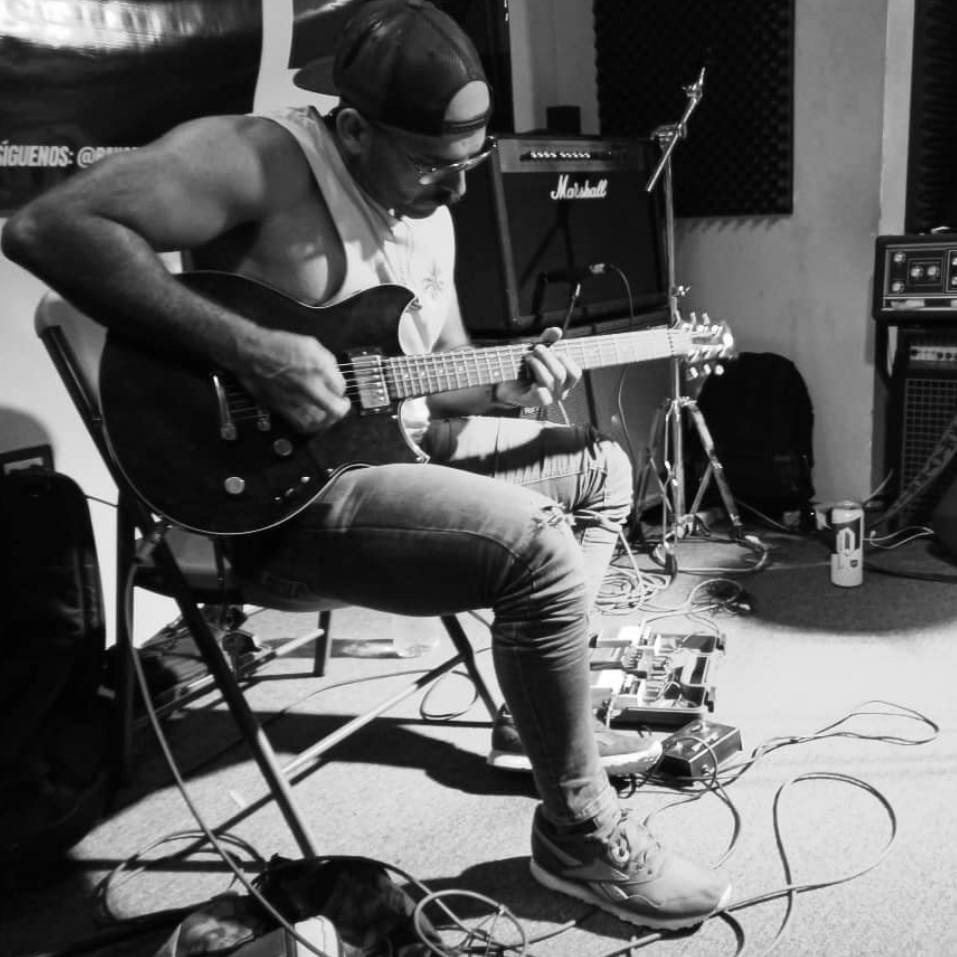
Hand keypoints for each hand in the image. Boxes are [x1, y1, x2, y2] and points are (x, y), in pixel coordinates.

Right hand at [236, 326, 350, 432]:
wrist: (250, 352)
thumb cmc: (277, 345)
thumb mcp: (310, 344)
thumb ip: (327, 362)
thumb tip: (334, 375)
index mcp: (317, 368)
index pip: (341, 387)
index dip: (341, 388)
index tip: (338, 388)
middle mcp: (308, 386)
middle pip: (335, 409)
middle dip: (342, 408)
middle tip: (342, 404)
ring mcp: (294, 399)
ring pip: (319, 421)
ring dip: (327, 419)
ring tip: (328, 414)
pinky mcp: (281, 407)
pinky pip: (301, 424)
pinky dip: (311, 425)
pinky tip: (313, 419)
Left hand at [495, 327, 581, 407]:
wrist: (506, 383)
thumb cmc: (526, 367)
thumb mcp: (537, 351)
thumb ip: (548, 340)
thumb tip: (557, 331)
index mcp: (565, 382)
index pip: (575, 373)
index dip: (565, 359)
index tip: (554, 350)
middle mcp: (560, 392)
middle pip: (560, 374)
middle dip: (547, 357)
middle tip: (536, 348)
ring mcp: (548, 399)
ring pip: (549, 381)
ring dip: (537, 364)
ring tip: (527, 357)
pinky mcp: (534, 402)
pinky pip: (541, 395)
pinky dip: (535, 383)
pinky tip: (527, 375)